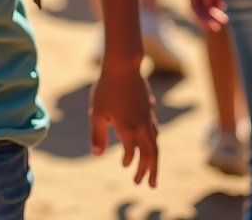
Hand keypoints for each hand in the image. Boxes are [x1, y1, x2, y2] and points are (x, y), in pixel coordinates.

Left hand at [89, 61, 158, 187]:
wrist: (123, 66)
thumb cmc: (106, 89)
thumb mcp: (97, 112)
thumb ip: (97, 135)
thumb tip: (96, 155)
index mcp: (128, 130)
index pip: (132, 154)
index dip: (129, 162)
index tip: (124, 167)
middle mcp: (142, 127)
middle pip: (151, 155)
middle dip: (150, 172)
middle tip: (149, 185)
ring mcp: (148, 117)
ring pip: (156, 144)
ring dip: (154, 160)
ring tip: (153, 169)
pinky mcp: (150, 108)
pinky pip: (155, 130)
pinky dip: (154, 140)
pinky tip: (152, 139)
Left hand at [188, 0, 226, 31]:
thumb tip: (229, 5)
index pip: (214, 4)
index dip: (219, 13)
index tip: (226, 20)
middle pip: (206, 8)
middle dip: (213, 18)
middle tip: (218, 28)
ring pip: (199, 9)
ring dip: (206, 19)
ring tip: (214, 26)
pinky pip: (193, 5)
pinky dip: (199, 14)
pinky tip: (206, 19)